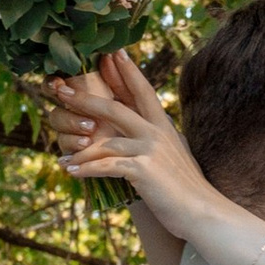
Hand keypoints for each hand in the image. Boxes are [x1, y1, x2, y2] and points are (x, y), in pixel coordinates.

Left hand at [47, 56, 212, 236]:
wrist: (202, 212)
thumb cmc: (186, 190)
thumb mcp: (175, 156)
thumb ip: (161, 142)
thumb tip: (152, 137)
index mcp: (164, 127)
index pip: (143, 91)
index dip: (128, 71)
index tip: (113, 53)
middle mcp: (157, 133)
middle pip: (115, 108)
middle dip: (85, 99)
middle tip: (61, 91)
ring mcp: (150, 149)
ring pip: (105, 142)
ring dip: (80, 152)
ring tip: (62, 159)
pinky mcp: (143, 169)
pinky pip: (105, 166)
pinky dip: (86, 170)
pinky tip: (72, 173)